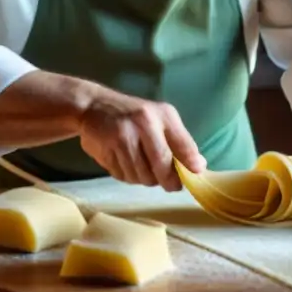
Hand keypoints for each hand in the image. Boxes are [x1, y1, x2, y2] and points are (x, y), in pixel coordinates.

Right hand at [77, 89, 205, 191]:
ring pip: (142, 176)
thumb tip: (198, 166)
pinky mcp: (108, 150)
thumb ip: (179, 141)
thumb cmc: (133, 115)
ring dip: (145, 179)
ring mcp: (124, 137)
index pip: (183, 145)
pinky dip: (128, 176)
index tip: (196, 175)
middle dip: (169, 181)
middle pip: (162, 166)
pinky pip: (124, 176)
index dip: (190, 164)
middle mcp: (144, 124)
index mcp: (162, 115)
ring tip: (142, 167)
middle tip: (172, 185)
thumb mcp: (159, 118)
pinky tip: (125, 163)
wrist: (93, 106)